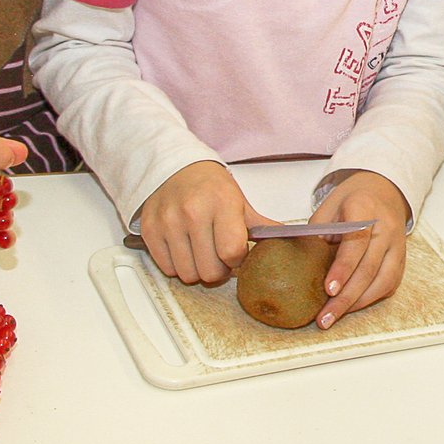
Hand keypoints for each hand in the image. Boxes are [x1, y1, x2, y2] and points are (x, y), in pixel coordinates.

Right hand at [137, 160, 262, 285]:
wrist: (174, 168)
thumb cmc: (210, 187)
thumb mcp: (239, 201)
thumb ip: (262, 226)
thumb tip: (293, 242)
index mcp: (222, 203)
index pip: (232, 252)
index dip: (237, 261)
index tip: (236, 254)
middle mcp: (193, 212)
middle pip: (210, 271)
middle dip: (218, 270)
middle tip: (218, 256)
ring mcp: (168, 222)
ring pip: (188, 274)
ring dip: (197, 269)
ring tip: (201, 251)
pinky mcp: (150, 230)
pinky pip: (167, 268)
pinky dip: (178, 265)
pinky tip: (184, 248)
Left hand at [310, 171, 409, 330]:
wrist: (381, 192)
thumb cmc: (349, 202)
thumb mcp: (327, 210)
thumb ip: (317, 236)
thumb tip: (298, 268)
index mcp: (364, 209)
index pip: (356, 243)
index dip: (342, 269)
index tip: (328, 289)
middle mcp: (386, 227)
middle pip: (369, 268)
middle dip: (345, 297)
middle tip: (324, 317)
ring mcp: (398, 245)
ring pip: (382, 281)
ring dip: (357, 304)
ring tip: (333, 316)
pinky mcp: (401, 259)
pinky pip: (388, 285)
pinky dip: (369, 299)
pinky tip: (350, 307)